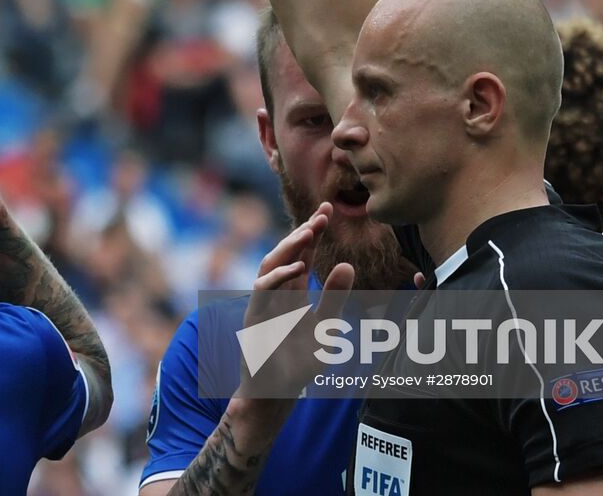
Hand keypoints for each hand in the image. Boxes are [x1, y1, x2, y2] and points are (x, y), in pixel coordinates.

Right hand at [239, 203, 353, 414]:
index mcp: (294, 292)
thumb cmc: (298, 364)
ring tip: (309, 232)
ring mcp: (263, 303)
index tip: (328, 209)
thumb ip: (335, 299)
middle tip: (323, 214)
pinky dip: (278, 276)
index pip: (303, 254)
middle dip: (303, 232)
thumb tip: (348, 265)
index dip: (313, 231)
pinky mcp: (254, 316)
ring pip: (271, 264)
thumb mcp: (327, 329)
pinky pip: (262, 289)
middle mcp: (277, 292)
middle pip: (287, 253)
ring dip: (289, 247)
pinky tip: (297, 268)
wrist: (275, 394)